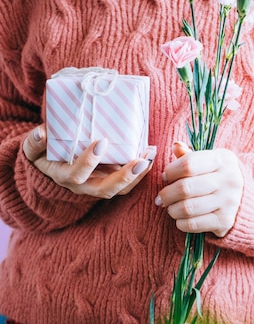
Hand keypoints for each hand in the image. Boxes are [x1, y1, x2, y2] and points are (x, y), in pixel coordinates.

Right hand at [23, 124, 156, 198]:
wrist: (50, 166)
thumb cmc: (43, 153)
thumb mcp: (33, 148)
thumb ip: (34, 142)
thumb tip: (41, 133)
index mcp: (64, 176)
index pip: (76, 174)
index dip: (88, 162)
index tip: (101, 141)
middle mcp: (83, 186)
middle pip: (106, 190)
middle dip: (125, 177)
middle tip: (140, 160)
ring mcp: (98, 185)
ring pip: (121, 189)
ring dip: (138, 174)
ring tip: (150, 154)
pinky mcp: (109, 180)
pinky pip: (128, 182)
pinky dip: (141, 170)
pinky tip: (150, 153)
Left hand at [155, 142, 242, 236]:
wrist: (245, 199)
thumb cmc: (217, 176)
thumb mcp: (209, 161)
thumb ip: (190, 155)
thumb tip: (176, 146)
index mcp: (223, 160)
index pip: (189, 164)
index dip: (171, 171)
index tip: (165, 177)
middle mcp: (229, 180)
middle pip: (185, 188)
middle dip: (166, 194)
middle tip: (161, 198)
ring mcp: (228, 202)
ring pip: (187, 208)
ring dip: (172, 210)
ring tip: (170, 208)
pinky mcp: (225, 221)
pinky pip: (193, 224)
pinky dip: (181, 223)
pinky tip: (181, 218)